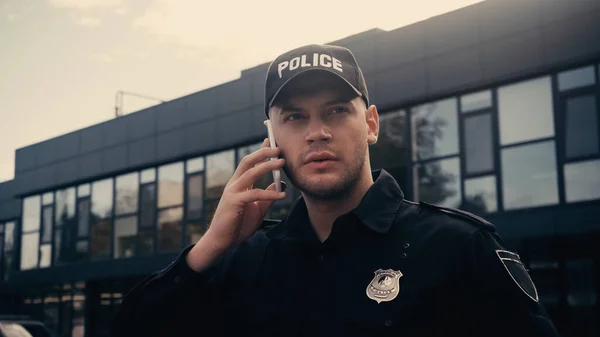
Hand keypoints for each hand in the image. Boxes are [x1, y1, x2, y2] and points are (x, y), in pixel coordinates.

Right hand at [186, 138, 285, 270]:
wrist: (222, 242)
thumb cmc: (238, 225)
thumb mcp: (258, 208)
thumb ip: (267, 196)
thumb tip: (280, 183)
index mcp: (238, 184)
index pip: (249, 163)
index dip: (260, 151)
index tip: (270, 141)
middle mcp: (234, 184)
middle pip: (248, 161)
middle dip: (263, 153)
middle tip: (278, 148)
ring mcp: (232, 192)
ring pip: (250, 173)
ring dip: (267, 166)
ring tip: (281, 162)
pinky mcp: (234, 202)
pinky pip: (254, 194)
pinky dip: (269, 193)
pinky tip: (281, 195)